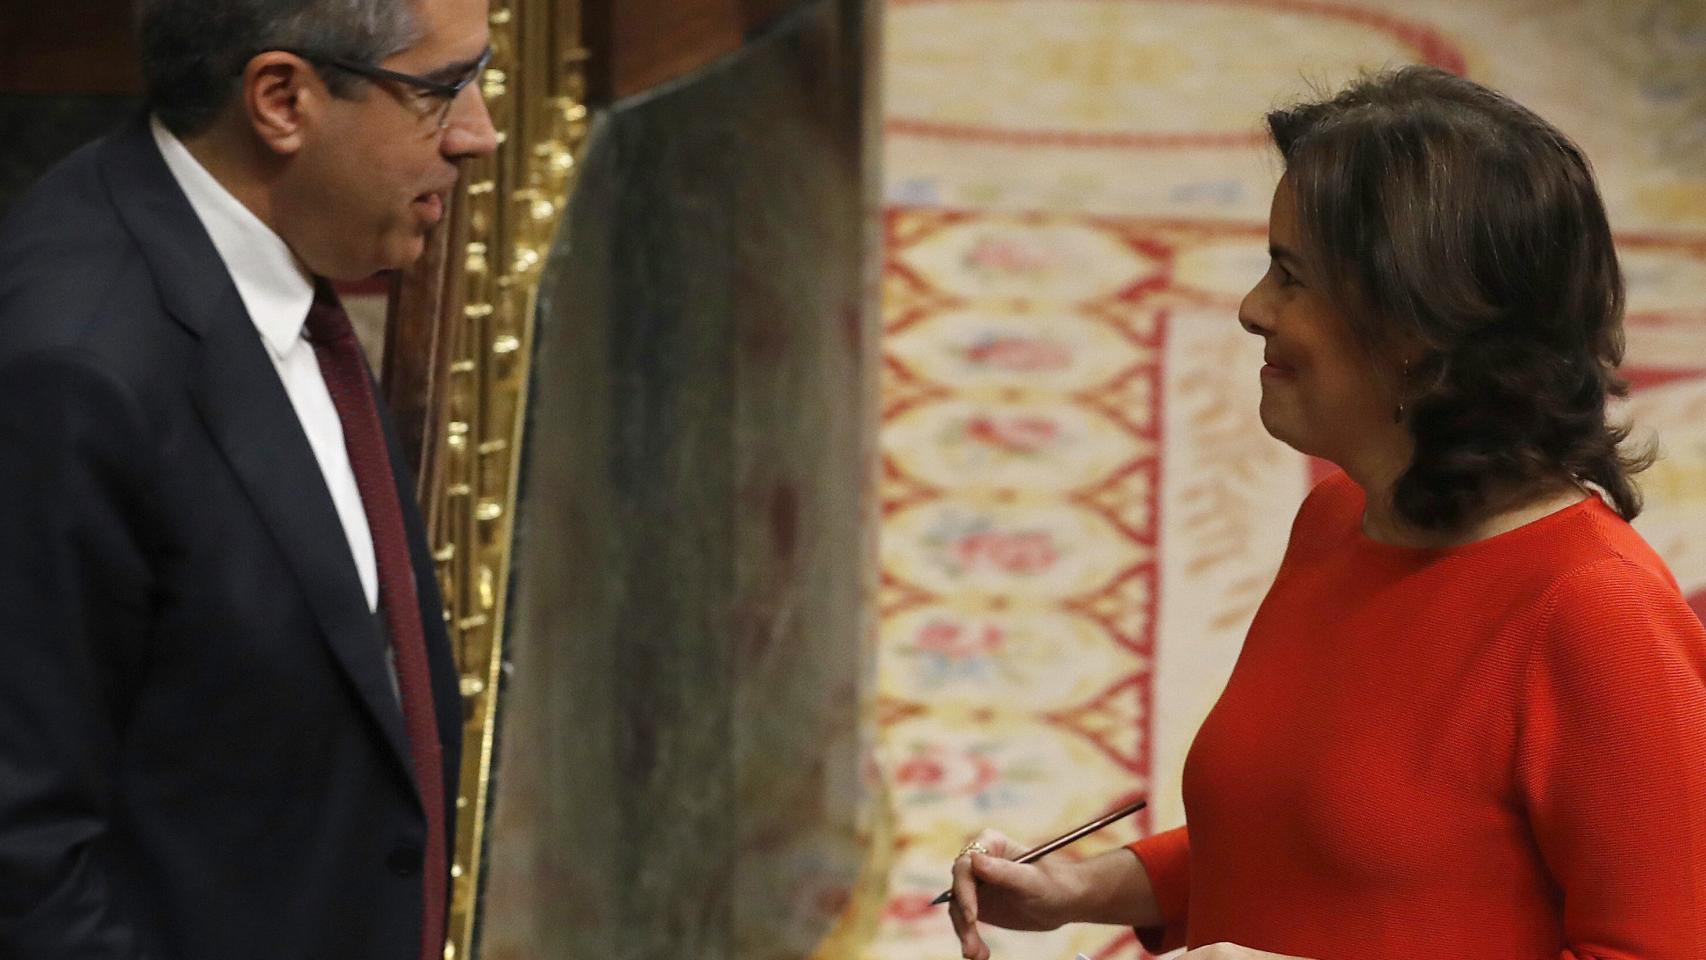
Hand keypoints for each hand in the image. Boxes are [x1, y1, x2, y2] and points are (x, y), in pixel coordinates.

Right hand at [947, 829, 1085, 959]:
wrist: (1066, 901)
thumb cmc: (1054, 884)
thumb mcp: (1031, 880)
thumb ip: (1004, 871)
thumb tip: (974, 860)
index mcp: (990, 844)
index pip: (965, 866)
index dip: (964, 892)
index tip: (972, 917)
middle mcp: (978, 862)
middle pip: (958, 890)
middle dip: (963, 919)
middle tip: (971, 946)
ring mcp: (976, 884)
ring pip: (958, 910)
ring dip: (965, 934)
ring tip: (976, 955)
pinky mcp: (978, 905)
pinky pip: (966, 923)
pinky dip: (970, 939)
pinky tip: (980, 955)